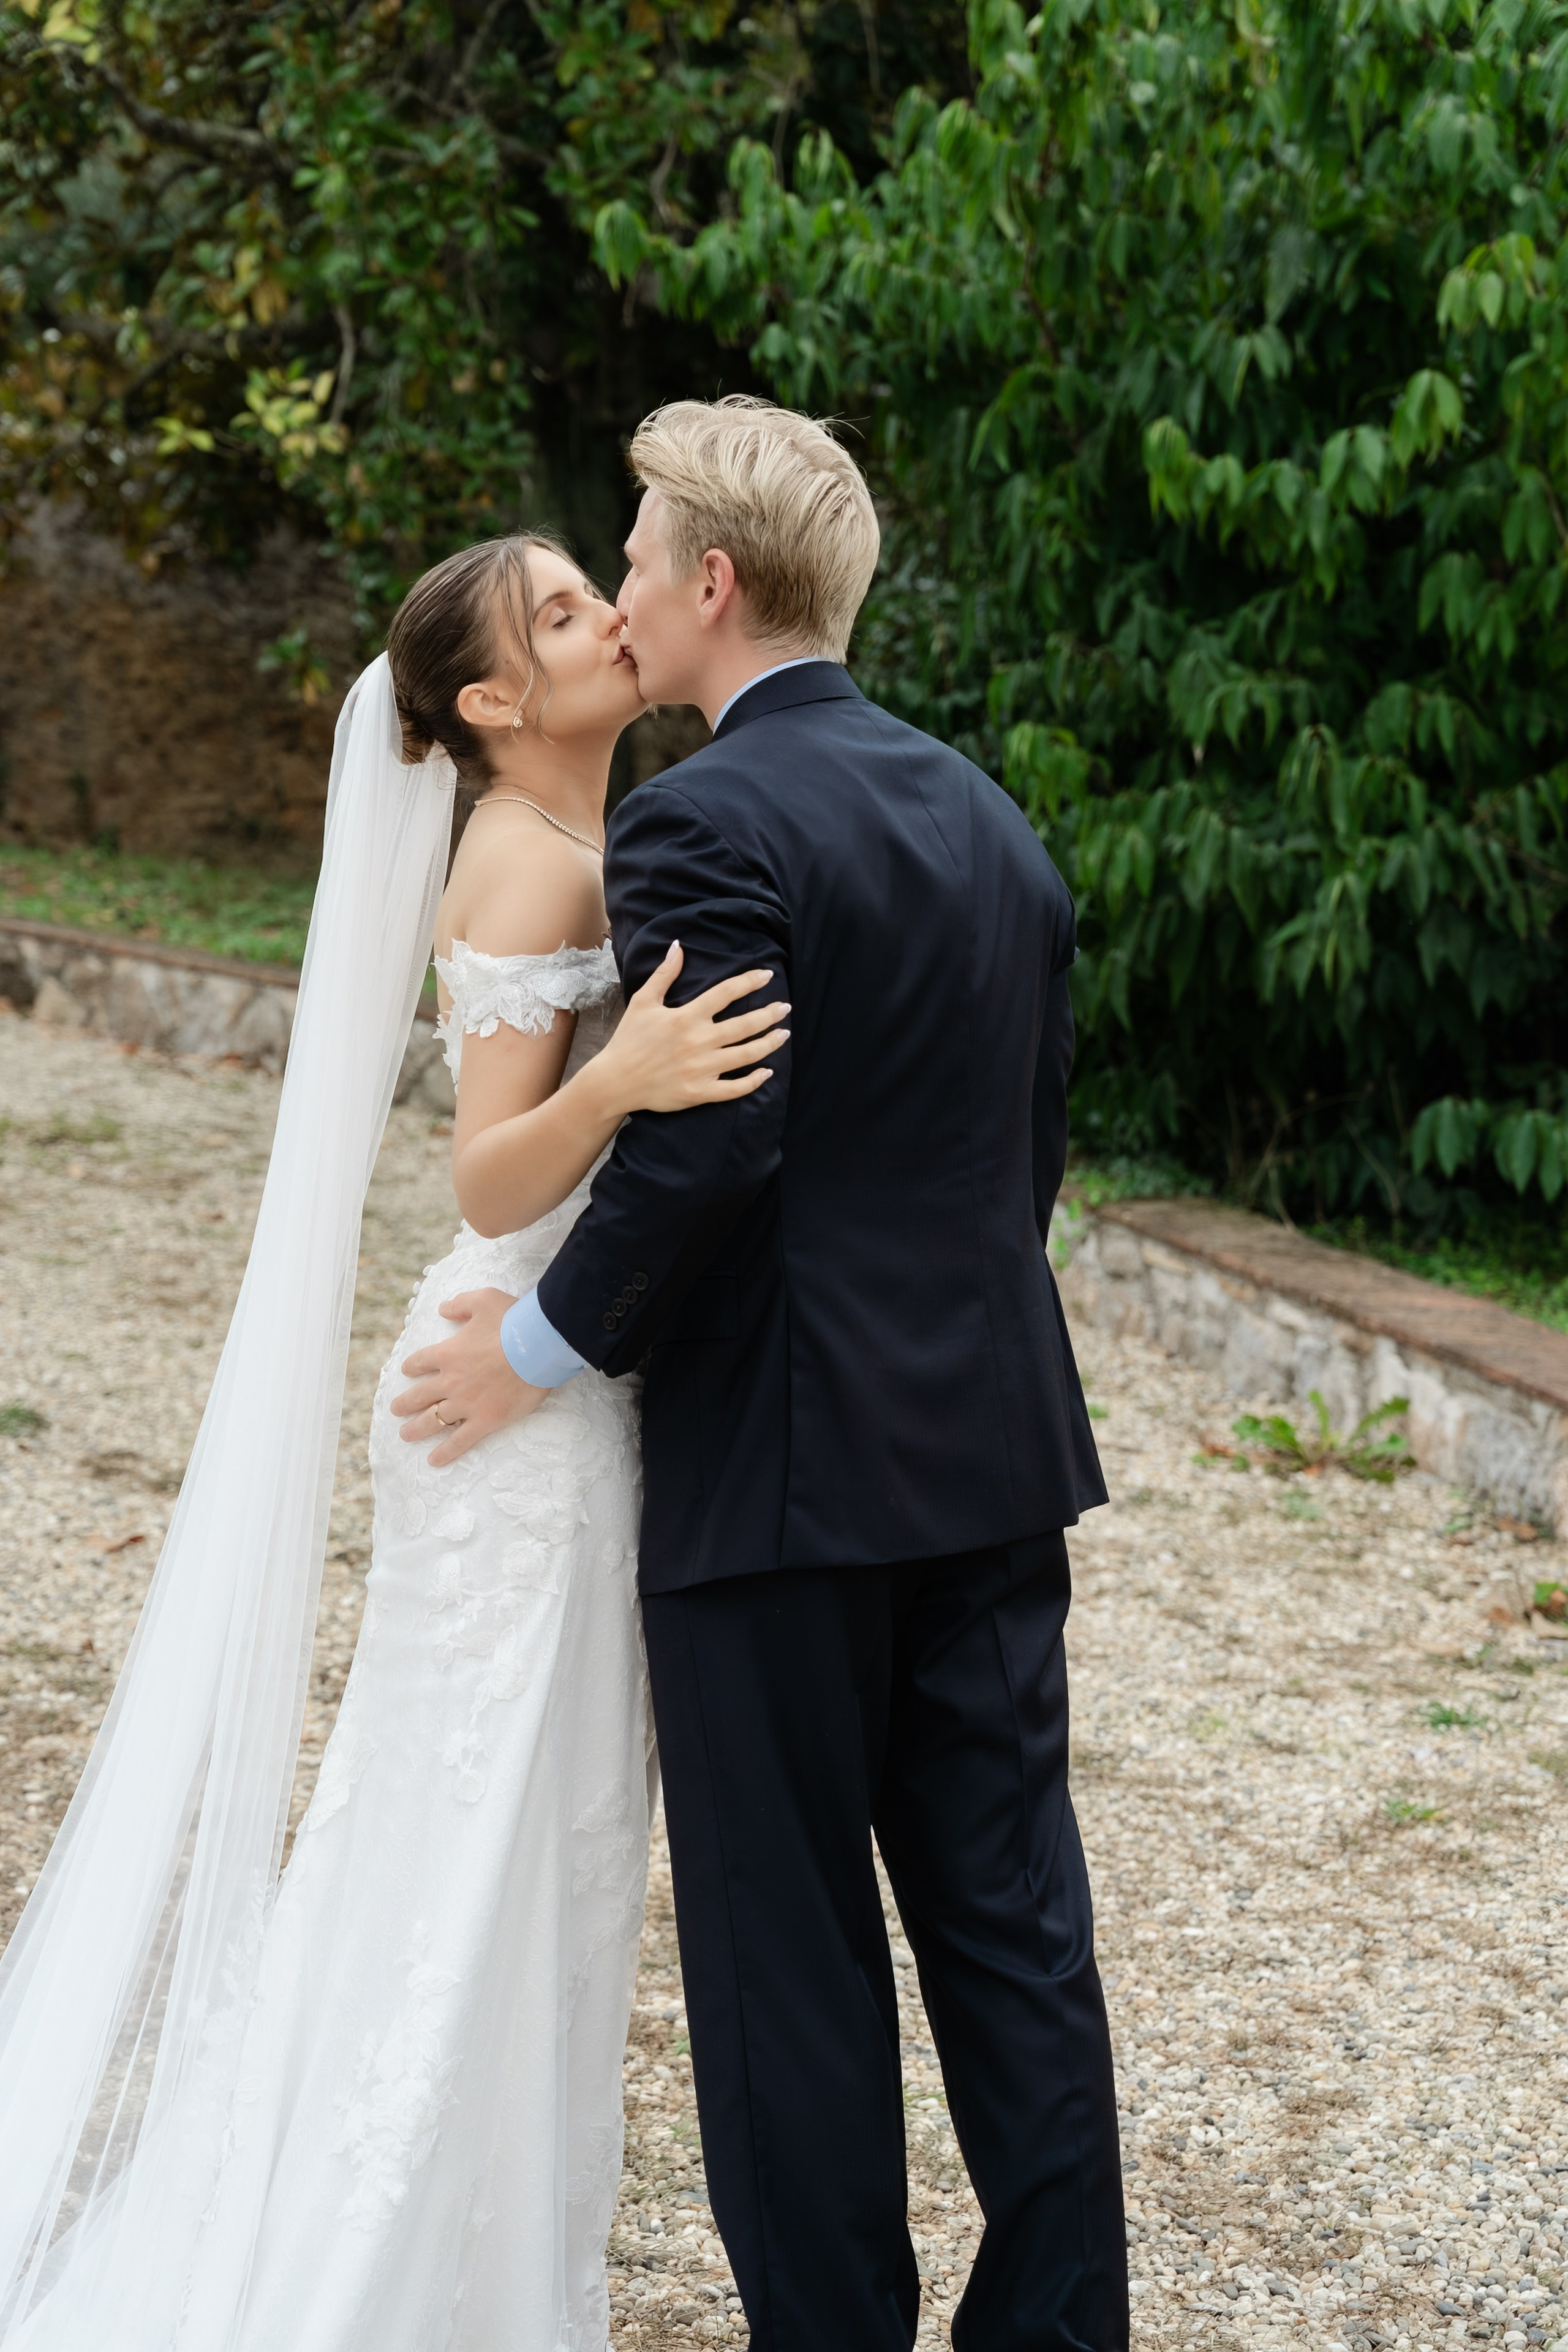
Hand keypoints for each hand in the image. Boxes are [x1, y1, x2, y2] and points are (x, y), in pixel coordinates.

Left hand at [390, 1288, 546, 1465]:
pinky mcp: (485, 1420)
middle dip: (404, 1403)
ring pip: (432, 1420)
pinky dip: (445, 1453)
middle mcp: (451, 1381)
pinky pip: (460, 1441)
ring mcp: (466, 1404)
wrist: (538, 1346)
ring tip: (405, 1435)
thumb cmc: (513, 1320)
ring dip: (415, 1429)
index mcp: (448, 1353)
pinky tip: (434, 1461)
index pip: (420, 1362)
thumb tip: (443, 1309)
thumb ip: (460, 1304)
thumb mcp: (483, 1299)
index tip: (407, 1371)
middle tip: (395, 1410)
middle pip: (419, 1396)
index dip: (411, 1367)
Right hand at [597, 941, 788, 1116]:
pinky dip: (754, 1081)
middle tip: (785, 1008)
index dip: (749, 982)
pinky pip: (735, 1089)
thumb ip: (664, 974)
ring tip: (784, 1034)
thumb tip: (678, 945)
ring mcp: (701, 1069)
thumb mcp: (643, 1001)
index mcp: (686, 1017)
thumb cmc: (629, 1039)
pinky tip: (767, 1072)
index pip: (726, 993)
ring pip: (746, 1055)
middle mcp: (698, 1041)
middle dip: (770, 1014)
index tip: (768, 976)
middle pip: (745, 1025)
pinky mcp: (700, 1092)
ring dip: (769, 1044)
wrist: (615, 1081)